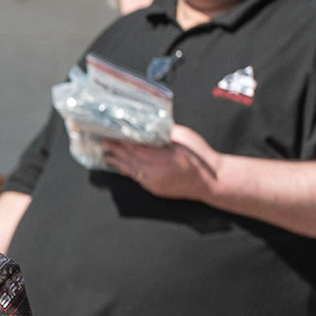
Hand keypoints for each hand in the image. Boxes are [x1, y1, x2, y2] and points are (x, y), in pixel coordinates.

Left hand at [103, 125, 221, 201]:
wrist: (211, 180)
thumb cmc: (200, 157)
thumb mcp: (183, 138)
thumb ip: (164, 133)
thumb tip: (145, 126)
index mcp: (164, 159)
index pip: (136, 148)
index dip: (122, 141)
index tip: (113, 133)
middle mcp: (157, 174)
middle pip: (130, 159)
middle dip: (116, 150)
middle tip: (104, 141)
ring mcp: (155, 183)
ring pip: (131, 170)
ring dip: (117, 161)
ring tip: (106, 153)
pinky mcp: (155, 189)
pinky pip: (137, 178)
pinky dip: (127, 170)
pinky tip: (120, 165)